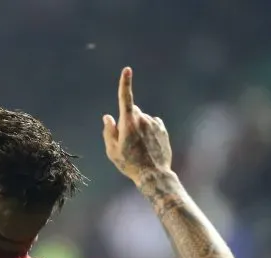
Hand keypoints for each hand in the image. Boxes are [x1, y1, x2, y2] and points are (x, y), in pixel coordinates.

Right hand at [102, 67, 172, 182]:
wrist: (153, 174)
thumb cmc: (130, 164)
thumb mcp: (112, 151)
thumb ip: (108, 131)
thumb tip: (108, 117)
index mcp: (128, 123)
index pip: (125, 98)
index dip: (125, 83)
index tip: (127, 70)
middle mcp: (142, 119)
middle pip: (132, 112)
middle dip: (128, 120)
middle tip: (126, 141)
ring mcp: (154, 123)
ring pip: (142, 119)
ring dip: (139, 127)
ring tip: (139, 147)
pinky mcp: (162, 128)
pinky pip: (152, 123)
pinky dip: (149, 130)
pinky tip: (148, 145)